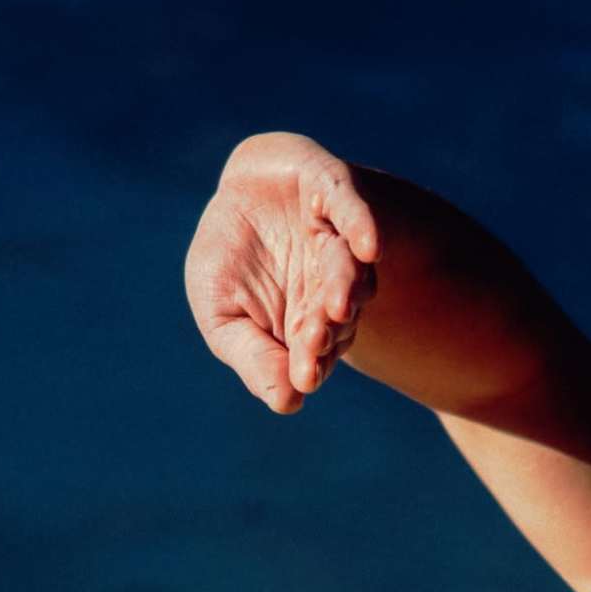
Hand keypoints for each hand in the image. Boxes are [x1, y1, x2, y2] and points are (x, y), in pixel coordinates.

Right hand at [183, 130, 379, 412]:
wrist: (240, 189)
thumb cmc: (230, 260)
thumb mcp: (222, 314)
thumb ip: (251, 356)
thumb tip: (287, 403)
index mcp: (307, 324)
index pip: (315, 351)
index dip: (311, 363)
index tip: (304, 377)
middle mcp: (331, 288)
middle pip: (338, 315)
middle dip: (327, 330)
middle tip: (315, 341)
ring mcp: (337, 241)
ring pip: (350, 270)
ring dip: (344, 288)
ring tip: (336, 306)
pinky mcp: (336, 192)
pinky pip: (353, 211)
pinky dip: (361, 227)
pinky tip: (368, 247)